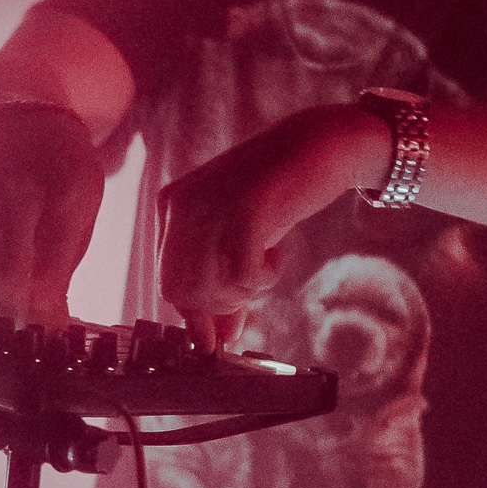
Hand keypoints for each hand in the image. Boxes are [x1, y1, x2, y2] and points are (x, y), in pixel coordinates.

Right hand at [0, 105, 103, 327]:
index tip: (50, 326)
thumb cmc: (65, 175)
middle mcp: (10, 186)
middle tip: (21, 321)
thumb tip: (45, 320)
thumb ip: (61, 265)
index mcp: (57, 192)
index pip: (43, 266)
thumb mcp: (82, 214)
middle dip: (8, 306)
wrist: (33, 124)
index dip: (44, 307)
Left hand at [158, 105, 386, 350]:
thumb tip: (218, 342)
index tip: (224, 327)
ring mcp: (211, 203)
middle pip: (182, 291)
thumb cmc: (277, 196)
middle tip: (252, 288)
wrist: (319, 145)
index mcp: (171, 207)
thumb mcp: (242, 243)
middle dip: (220, 306)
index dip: (196, 313)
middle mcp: (181, 204)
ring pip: (209, 286)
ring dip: (243, 292)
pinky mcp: (246, 207)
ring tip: (265, 267)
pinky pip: (243, 273)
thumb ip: (226, 289)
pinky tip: (277, 253)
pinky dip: (265, 277)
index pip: (167, 283)